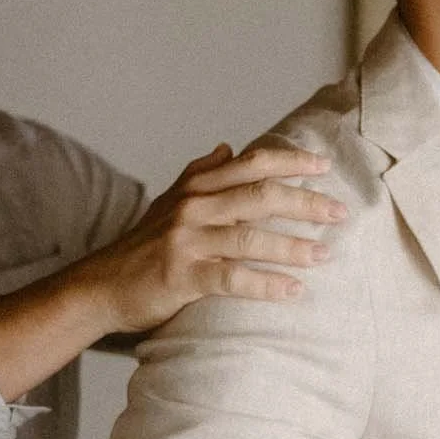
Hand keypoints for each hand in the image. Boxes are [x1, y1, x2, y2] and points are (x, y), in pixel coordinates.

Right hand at [83, 144, 346, 331]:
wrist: (99, 286)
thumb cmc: (140, 247)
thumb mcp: (167, 202)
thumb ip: (199, 174)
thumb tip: (226, 147)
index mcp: (195, 187)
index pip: (252, 164)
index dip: (291, 162)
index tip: (324, 167)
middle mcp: (193, 207)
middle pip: (261, 196)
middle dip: (305, 203)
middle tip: (339, 213)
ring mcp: (186, 240)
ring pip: (251, 236)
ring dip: (294, 247)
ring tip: (324, 255)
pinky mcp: (182, 275)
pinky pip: (234, 278)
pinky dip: (268, 284)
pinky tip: (294, 291)